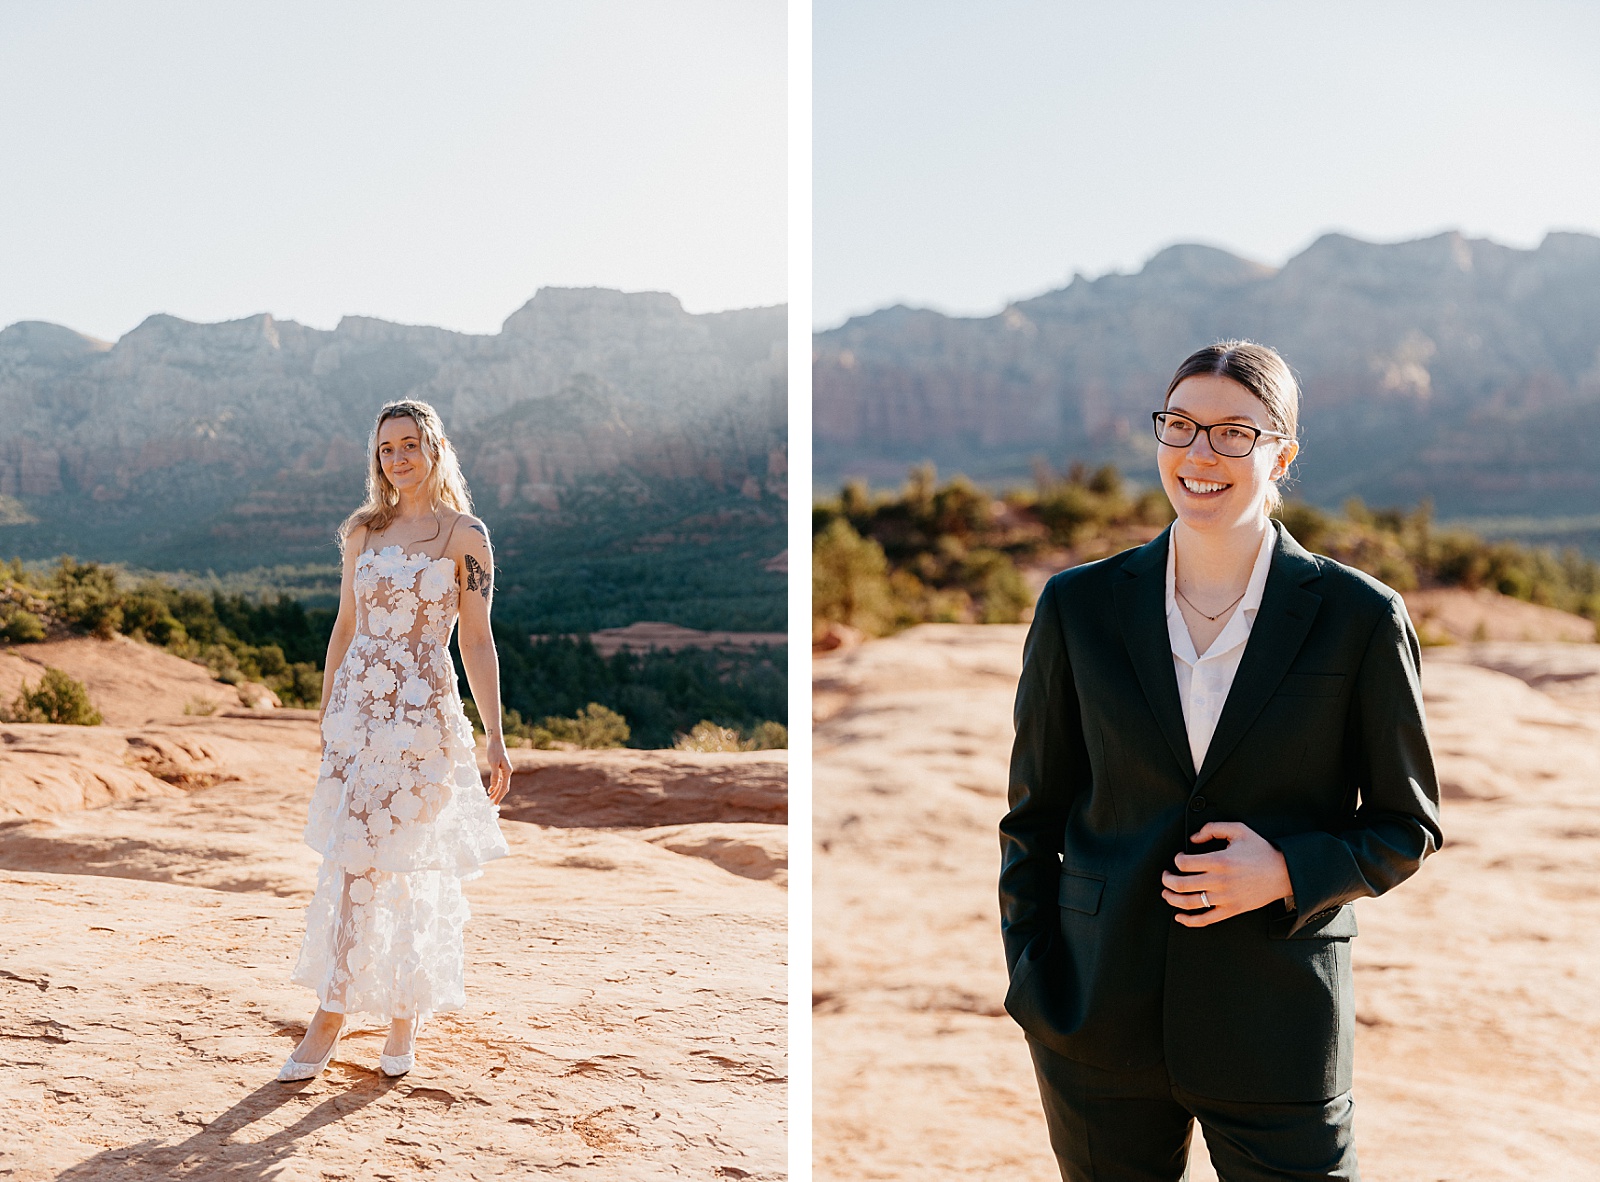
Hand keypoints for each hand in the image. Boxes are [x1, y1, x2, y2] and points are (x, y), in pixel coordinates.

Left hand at [484, 735, 511, 804]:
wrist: (495, 740)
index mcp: (507, 771)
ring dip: (496, 792)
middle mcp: (508, 772)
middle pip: (504, 787)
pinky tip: (490, 790)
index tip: (494, 803)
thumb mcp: (493, 763)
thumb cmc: (494, 750)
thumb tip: (494, 787)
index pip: (504, 787)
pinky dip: (495, 785)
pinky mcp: (500, 768)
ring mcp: (504, 770)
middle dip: (498, 796)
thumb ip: (494, 775)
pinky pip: (499, 780)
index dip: (499, 796)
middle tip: (492, 804)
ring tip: (490, 799)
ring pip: (501, 784)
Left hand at [1160, 821, 1291, 927]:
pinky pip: (1206, 919)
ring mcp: (1225, 898)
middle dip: (1167, 880)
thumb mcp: (1238, 830)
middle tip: (1165, 876)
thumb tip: (1193, 839)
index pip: (1184, 864)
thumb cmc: (1261, 850)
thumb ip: (1212, 829)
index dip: (1176, 860)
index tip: (1179, 858)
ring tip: (1166, 893)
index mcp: (1220, 861)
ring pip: (1190, 903)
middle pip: (1182, 884)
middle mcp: (1220, 881)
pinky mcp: (1231, 910)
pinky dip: (1189, 920)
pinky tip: (1179, 916)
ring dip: (1172, 899)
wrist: (1284, 873)